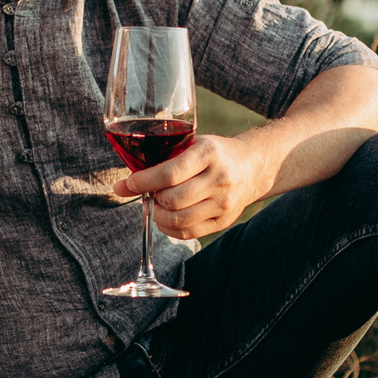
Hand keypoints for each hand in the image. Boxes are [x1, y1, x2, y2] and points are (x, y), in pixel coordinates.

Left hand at [119, 135, 277, 239]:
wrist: (253, 167)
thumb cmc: (215, 153)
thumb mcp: (193, 144)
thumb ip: (163, 159)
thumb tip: (125, 183)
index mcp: (209, 153)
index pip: (169, 173)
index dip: (143, 182)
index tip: (128, 184)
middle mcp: (219, 179)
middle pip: (172, 200)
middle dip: (152, 199)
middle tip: (149, 193)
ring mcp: (223, 203)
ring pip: (179, 220)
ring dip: (159, 215)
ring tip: (158, 205)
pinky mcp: (224, 221)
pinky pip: (188, 233)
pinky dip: (170, 229)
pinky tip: (166, 218)